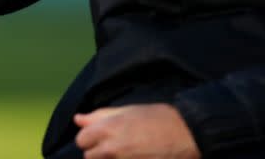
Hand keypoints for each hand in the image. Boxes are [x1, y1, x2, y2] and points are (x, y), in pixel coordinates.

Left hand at [73, 103, 199, 158]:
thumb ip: (99, 116)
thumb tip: (78, 119)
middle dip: (97, 152)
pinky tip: (134, 158)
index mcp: (107, 129)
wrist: (187, 135)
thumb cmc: (158, 118)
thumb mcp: (127, 110)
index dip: (90, 138)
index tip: (100, 136)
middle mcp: (111, 149)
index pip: (81, 140)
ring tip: (126, 153)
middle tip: (115, 146)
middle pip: (89, 156)